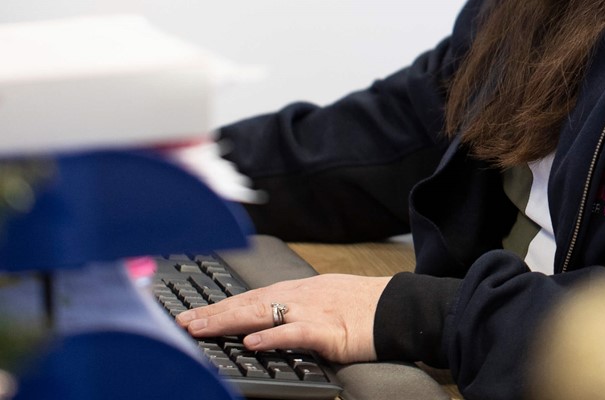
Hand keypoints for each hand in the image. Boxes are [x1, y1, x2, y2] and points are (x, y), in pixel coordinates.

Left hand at [176, 273, 390, 362]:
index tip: (192, 315)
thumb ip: (296, 310)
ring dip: (228, 321)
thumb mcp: (325, 301)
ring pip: (264, 313)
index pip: (251, 296)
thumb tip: (266, 323)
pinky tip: (252, 340)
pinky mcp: (329, 330)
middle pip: (249, 302)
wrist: (398, 307)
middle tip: (181, 323)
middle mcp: (302, 295)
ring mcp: (314, 310)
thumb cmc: (364, 307)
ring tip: (200, 328)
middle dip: (213, 313)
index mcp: (301, 290)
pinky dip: (272, 335)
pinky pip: (296, 332)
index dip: (220, 306)